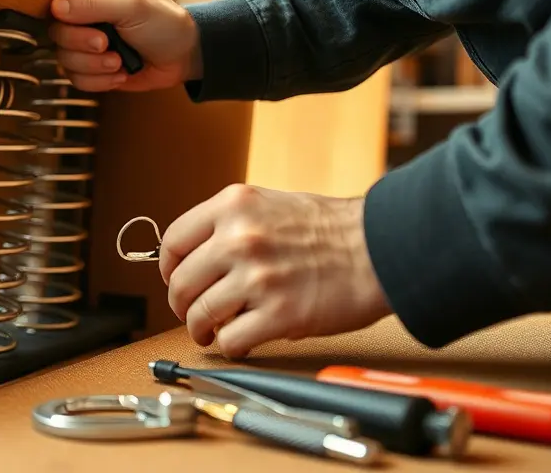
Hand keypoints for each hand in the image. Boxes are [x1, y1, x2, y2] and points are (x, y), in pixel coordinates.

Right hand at [48, 0, 201, 92]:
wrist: (180, 59)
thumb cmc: (163, 21)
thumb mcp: (134, 5)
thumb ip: (94, 4)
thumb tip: (56, 7)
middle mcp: (86, 2)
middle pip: (55, 19)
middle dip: (78, 38)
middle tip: (104, 42)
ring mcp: (84, 34)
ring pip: (62, 53)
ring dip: (91, 64)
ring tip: (117, 61)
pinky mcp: (87, 61)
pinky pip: (74, 76)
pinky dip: (98, 79)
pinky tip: (119, 73)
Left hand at [158, 185, 392, 358]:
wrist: (382, 247)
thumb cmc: (332, 228)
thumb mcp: (269, 204)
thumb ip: (229, 224)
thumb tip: (194, 255)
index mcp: (233, 206)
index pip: (173, 241)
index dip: (168, 268)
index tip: (174, 280)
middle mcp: (240, 239)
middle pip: (181, 284)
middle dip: (180, 305)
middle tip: (190, 313)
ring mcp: (258, 277)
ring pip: (201, 315)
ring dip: (201, 329)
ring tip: (211, 331)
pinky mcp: (280, 314)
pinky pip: (232, 340)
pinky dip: (231, 346)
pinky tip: (241, 340)